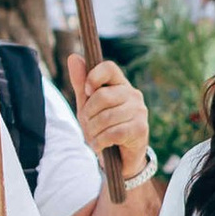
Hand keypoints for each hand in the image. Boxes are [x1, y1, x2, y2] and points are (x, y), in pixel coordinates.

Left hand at [75, 57, 151, 177]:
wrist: (120, 158)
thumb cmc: (103, 127)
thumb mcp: (87, 105)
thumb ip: (81, 83)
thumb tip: (73, 57)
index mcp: (120, 84)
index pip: (109, 67)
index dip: (93, 77)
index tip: (86, 92)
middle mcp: (133, 94)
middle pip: (102, 96)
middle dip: (88, 115)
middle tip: (87, 125)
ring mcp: (139, 111)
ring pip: (106, 117)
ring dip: (93, 132)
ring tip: (93, 137)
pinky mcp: (141, 129)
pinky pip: (113, 133)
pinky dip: (100, 142)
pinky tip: (100, 145)